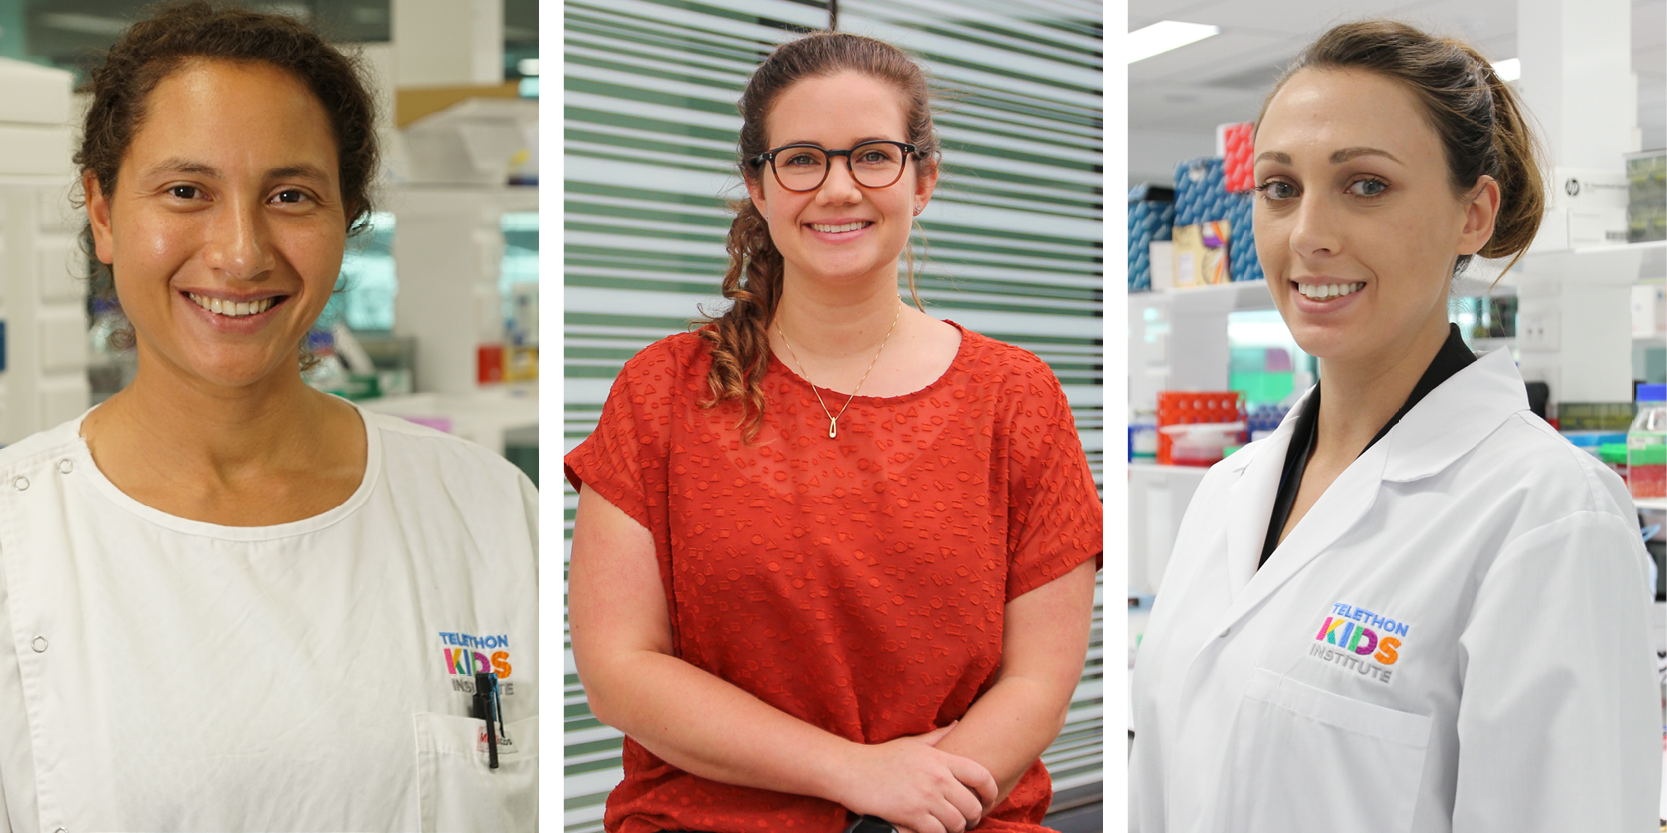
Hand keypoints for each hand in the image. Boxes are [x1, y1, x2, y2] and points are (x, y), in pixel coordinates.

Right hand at [834, 723, 998, 832]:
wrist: (851, 770)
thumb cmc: (881, 757)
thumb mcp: (913, 743)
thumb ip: (938, 735)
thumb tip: (957, 724)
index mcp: (940, 759)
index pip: (981, 775)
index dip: (991, 791)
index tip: (988, 800)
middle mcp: (937, 778)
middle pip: (972, 805)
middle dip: (973, 817)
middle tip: (967, 820)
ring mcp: (925, 798)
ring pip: (957, 823)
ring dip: (956, 829)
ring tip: (950, 827)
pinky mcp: (911, 815)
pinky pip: (937, 832)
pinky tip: (933, 830)